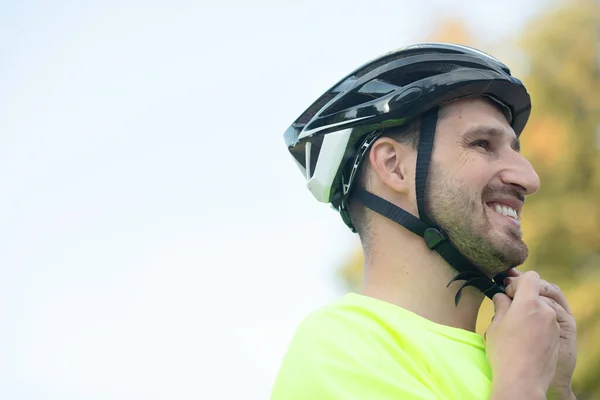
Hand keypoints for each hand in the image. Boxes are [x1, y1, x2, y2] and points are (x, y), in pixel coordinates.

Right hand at [505, 269, 576, 398]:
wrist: (522, 381)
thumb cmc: (504, 352)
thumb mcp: (496, 325)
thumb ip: (501, 305)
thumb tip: (502, 296)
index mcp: (529, 303)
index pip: (530, 277)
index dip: (517, 282)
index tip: (507, 294)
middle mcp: (546, 311)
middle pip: (536, 293)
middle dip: (522, 297)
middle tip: (508, 308)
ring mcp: (554, 325)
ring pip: (541, 309)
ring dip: (529, 311)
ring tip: (514, 326)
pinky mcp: (557, 338)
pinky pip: (546, 323)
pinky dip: (536, 324)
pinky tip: (524, 338)